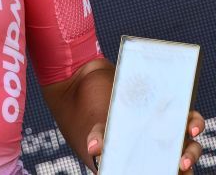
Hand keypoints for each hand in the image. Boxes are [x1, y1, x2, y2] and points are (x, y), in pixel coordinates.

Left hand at [86, 109, 205, 172]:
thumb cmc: (114, 131)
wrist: (109, 147)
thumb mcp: (106, 130)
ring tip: (178, 171)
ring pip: (187, 163)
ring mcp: (173, 157)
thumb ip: (99, 136)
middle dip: (191, 154)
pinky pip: (177, 173)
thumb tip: (93, 148)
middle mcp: (175, 140)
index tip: (191, 129)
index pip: (190, 119)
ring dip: (185, 169)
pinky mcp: (169, 170)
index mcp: (167, 121)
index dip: (195, 123)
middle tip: (182, 161)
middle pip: (193, 146)